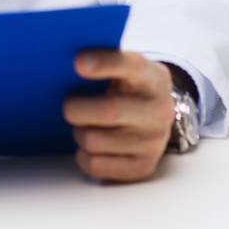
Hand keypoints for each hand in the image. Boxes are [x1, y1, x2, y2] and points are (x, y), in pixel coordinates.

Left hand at [64, 50, 174, 182]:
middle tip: (68, 105)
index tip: (78, 62)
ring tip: (84, 125)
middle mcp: (160, 110)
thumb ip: (106, 63)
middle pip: (108, 111)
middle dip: (76, 108)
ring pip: (93, 140)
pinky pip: (94, 165)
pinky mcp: (142, 167)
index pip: (131, 66)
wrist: (154, 119)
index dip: (104, 63)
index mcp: (154, 78)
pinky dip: (84, 155)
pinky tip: (93, 145)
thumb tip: (72, 63)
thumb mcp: (126, 70)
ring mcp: (154, 142)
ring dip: (79, 132)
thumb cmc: (128, 90)